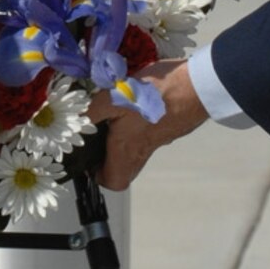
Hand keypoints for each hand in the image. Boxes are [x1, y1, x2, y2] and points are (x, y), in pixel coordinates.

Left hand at [87, 59, 206, 191]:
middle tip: (98, 136)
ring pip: (137, 151)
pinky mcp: (170, 127)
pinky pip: (149, 135)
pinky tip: (133, 104)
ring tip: (112, 117)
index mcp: (126, 149)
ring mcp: (159, 139)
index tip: (89, 157)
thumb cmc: (153, 95)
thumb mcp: (112, 98)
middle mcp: (143, 150)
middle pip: (125, 169)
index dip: (98, 176)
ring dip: (122, 140)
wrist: (196, 86)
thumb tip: (73, 122)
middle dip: (108, 158)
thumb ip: (90, 112)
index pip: (113, 182)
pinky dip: (138, 126)